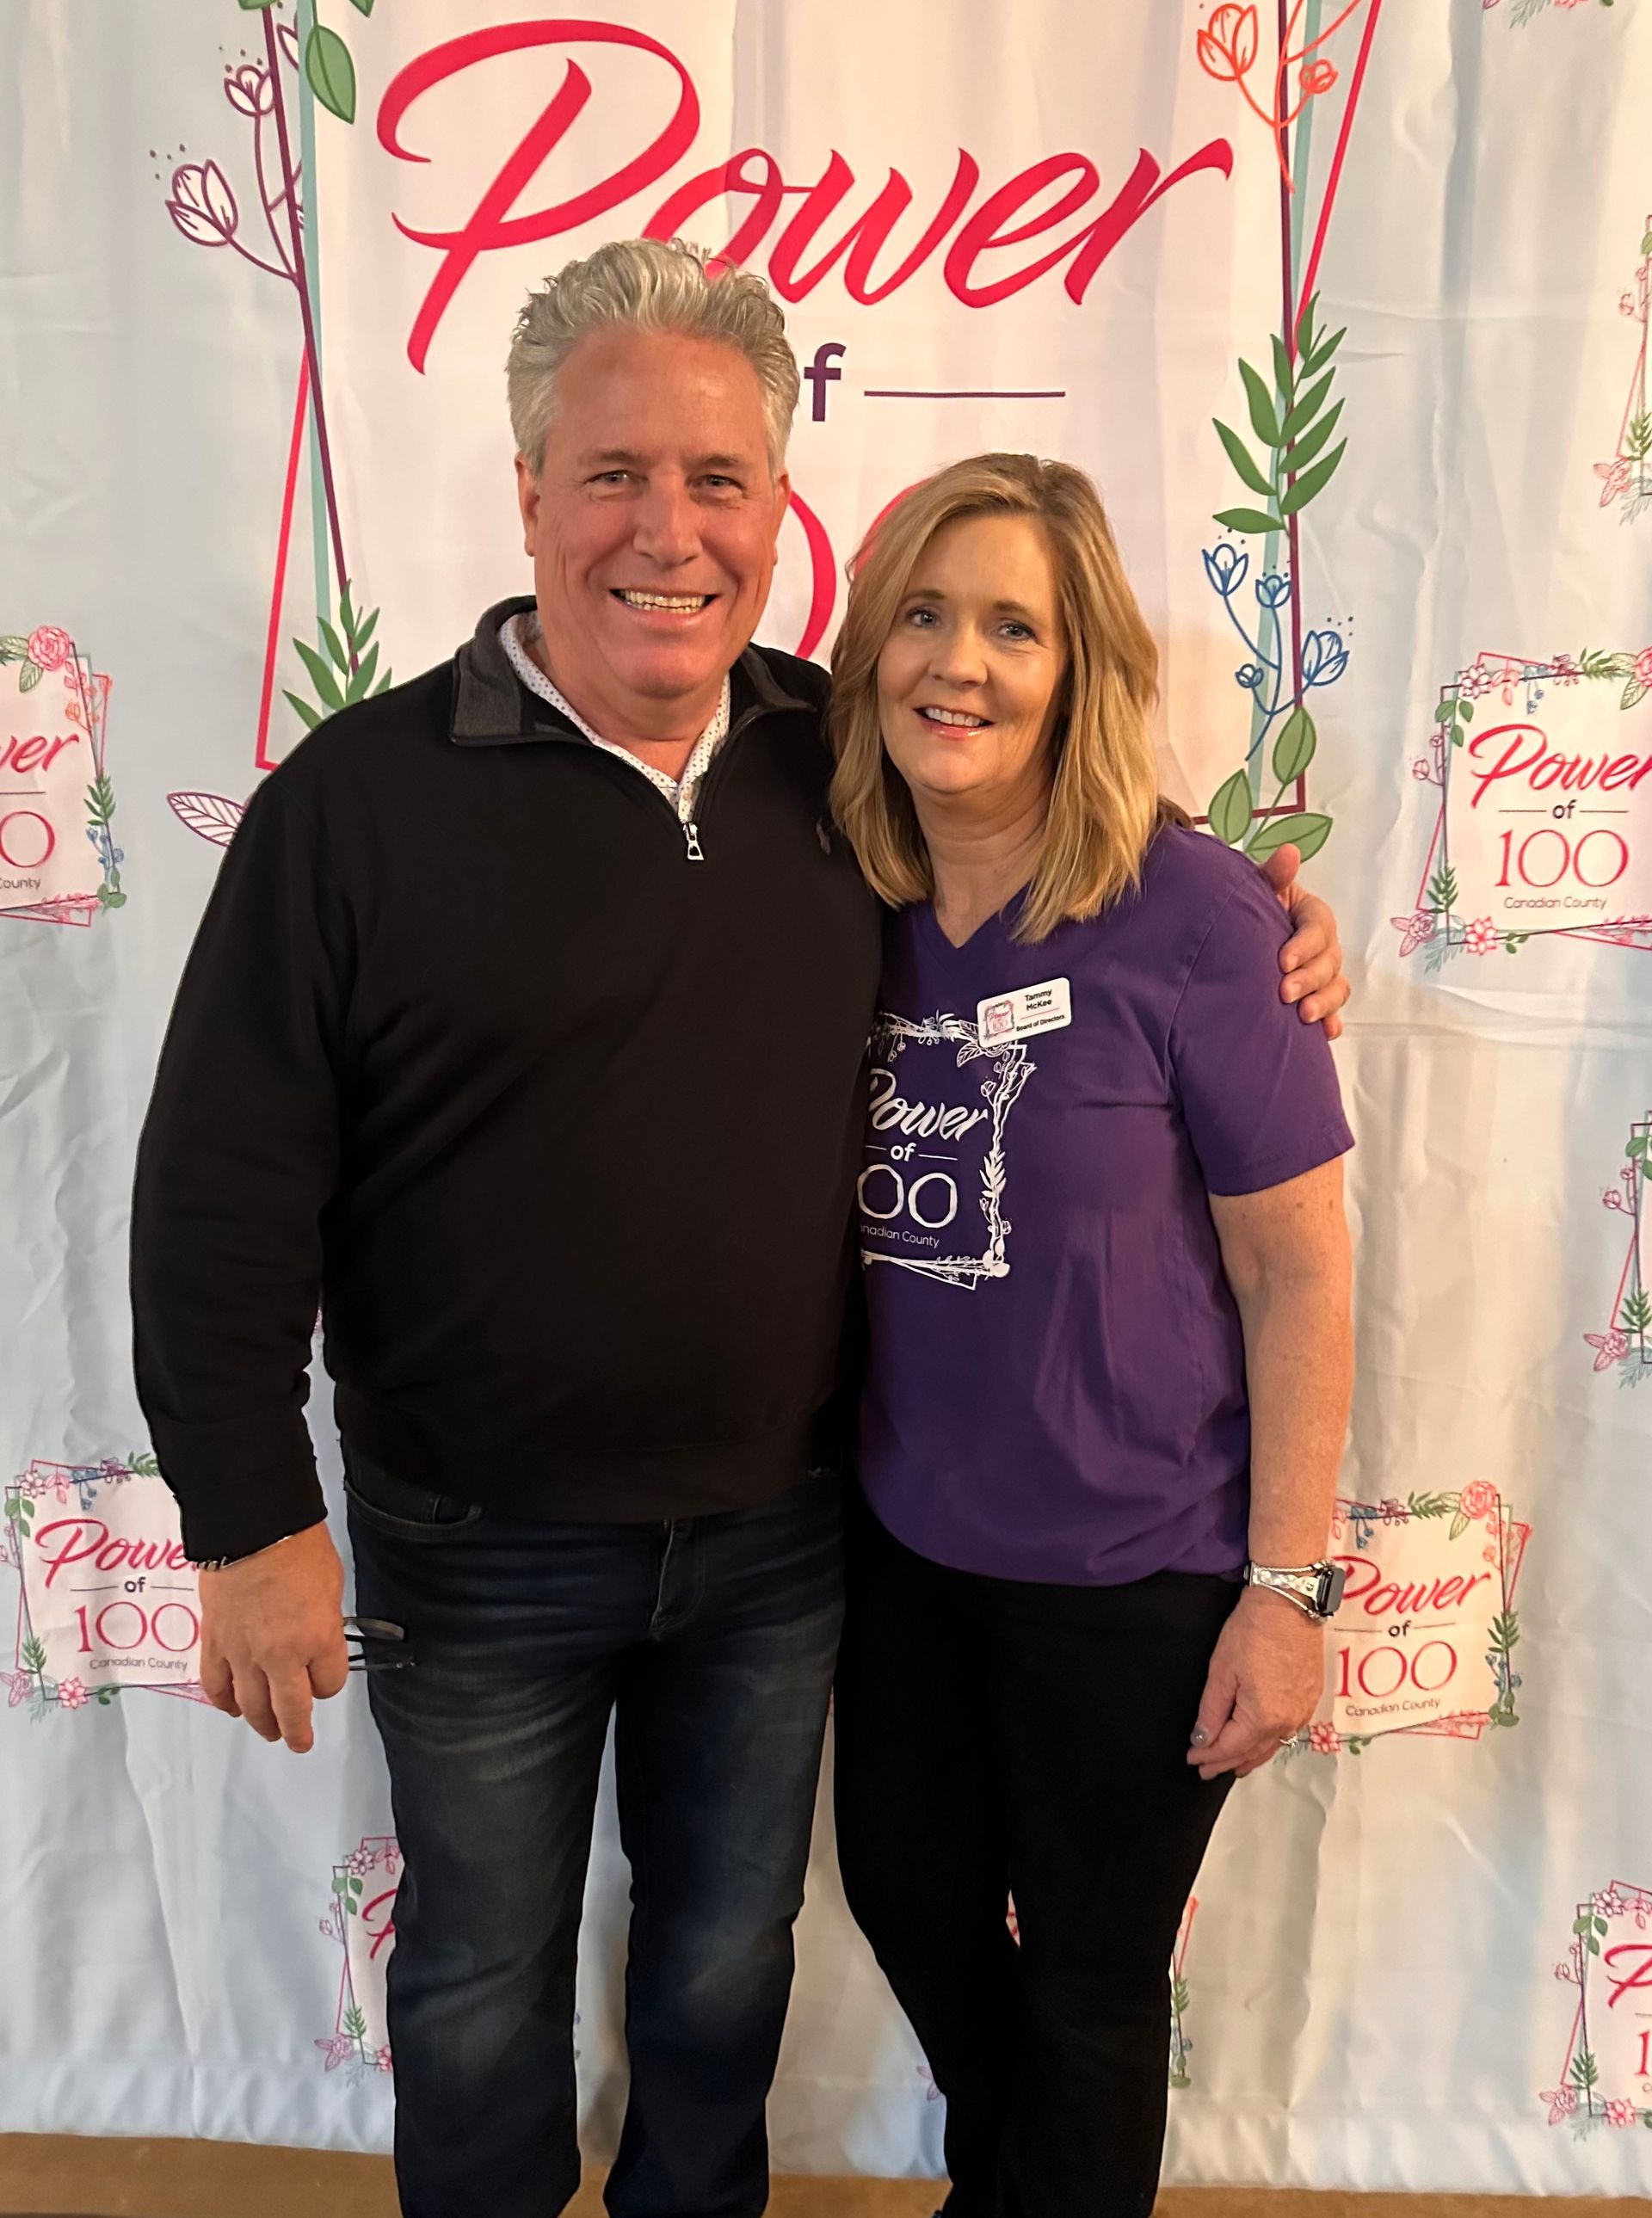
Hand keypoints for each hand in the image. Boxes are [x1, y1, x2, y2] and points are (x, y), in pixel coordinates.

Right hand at [198, 1520, 347, 1753]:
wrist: (251, 1527)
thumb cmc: (294, 1546)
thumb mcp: (331, 1586)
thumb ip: (325, 1621)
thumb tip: (320, 1636)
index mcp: (318, 1640)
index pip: (330, 1684)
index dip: (330, 1684)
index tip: (327, 1679)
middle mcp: (282, 1656)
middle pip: (291, 1710)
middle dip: (297, 1730)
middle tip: (298, 1741)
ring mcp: (244, 1654)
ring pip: (252, 1706)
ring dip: (261, 1723)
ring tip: (267, 1731)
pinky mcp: (215, 1644)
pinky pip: (216, 1685)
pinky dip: (223, 1701)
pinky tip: (231, 1707)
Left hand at [1186, 1586, 1324, 1780]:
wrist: (1290, 1604)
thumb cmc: (1252, 1632)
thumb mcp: (1221, 1670)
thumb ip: (1211, 1710)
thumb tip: (1202, 1739)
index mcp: (1262, 1718)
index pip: (1229, 1748)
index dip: (1208, 1755)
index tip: (1191, 1758)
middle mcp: (1287, 1722)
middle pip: (1252, 1752)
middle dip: (1226, 1762)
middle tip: (1206, 1769)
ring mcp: (1303, 1712)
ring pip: (1272, 1745)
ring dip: (1249, 1756)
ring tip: (1232, 1765)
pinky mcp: (1311, 1699)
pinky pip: (1287, 1731)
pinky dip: (1269, 1741)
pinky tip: (1260, 1742)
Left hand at [1259, 843, 1348, 1038]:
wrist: (1237, 937)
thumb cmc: (1250, 909)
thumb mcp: (1258, 889)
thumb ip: (1273, 876)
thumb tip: (1290, 853)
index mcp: (1312, 915)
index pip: (1318, 927)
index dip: (1304, 945)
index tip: (1282, 961)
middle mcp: (1323, 944)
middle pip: (1329, 961)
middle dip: (1309, 978)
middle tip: (1285, 993)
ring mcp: (1323, 972)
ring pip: (1336, 986)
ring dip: (1325, 1002)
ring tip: (1304, 1015)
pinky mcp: (1318, 995)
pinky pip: (1334, 1009)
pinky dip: (1332, 1022)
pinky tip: (1326, 1033)